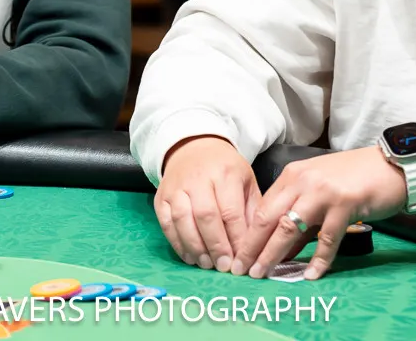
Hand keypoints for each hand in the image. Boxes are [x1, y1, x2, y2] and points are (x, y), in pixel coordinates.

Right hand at [154, 136, 259, 273]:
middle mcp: (199, 179)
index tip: (242, 259)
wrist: (194, 148)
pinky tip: (190, 257)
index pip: (231, 210)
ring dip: (196, 247)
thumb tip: (255, 244)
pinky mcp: (160, 198)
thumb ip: (252, 210)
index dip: (236, 238)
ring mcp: (176, 188)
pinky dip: (177, 244)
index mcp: (226, 173)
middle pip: (206, 216)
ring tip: (207, 265)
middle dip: (216, 246)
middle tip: (224, 267)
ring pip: (183, 221)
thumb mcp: (246, 181)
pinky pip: (166, 224)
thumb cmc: (225, 169)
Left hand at [233, 147, 406, 280]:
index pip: (263, 208)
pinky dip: (318, 259)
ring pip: (289, 227)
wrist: (392, 165)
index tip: (239, 258)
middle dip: (252, 247)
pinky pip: (326, 238)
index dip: (248, 235)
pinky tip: (311, 275)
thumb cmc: (356, 179)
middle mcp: (304, 181)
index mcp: (293, 175)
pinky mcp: (345, 204)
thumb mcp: (320, 193)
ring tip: (264, 275)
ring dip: (273, 254)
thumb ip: (300, 220)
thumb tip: (281, 252)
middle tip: (242, 271)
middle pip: (269, 218)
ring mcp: (323, 192)